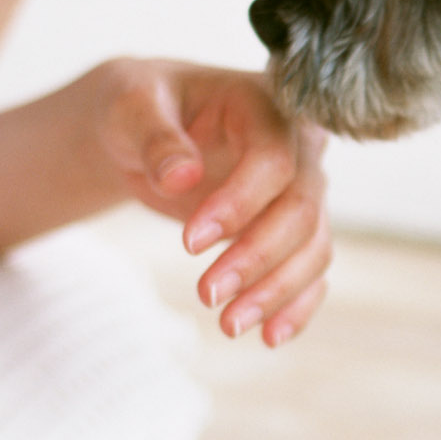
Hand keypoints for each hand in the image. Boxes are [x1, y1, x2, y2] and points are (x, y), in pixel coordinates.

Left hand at [94, 58, 331, 344]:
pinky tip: (269, 337)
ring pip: (313, 246)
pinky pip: (311, 270)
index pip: (274, 160)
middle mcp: (296, 144)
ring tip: (228, 326)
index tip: (188, 243)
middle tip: (206, 295)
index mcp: (264, 102)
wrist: (144, 126)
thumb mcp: (127, 106)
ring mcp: (299, 187)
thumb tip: (182, 177)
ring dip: (276, 292)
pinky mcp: (292, 226)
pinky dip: (296, 305)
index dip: (239, 205)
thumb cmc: (137, 107)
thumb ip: (154, 137)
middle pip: (302, 209)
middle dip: (257, 258)